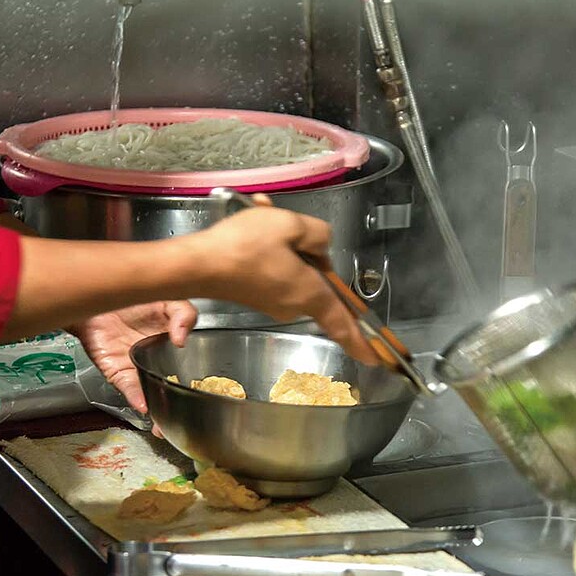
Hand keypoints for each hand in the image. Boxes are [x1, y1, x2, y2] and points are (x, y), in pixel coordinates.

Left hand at [70, 301, 196, 415]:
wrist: (97, 294)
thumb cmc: (131, 296)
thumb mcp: (168, 298)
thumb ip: (183, 314)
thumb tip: (181, 339)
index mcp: (171, 344)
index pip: (188, 370)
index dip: (195, 385)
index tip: (203, 396)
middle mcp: (154, 360)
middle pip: (169, 389)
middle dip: (177, 408)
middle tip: (186, 421)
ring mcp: (135, 367)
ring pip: (149, 393)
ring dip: (157, 410)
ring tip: (164, 424)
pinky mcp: (116, 370)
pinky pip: (128, 387)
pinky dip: (136, 396)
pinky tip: (144, 404)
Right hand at [188, 195, 375, 363]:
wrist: (198, 264)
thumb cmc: (245, 246)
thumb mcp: (291, 225)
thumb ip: (317, 234)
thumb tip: (321, 248)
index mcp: (310, 293)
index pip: (343, 320)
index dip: (362, 341)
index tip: (377, 359)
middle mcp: (294, 304)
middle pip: (316, 279)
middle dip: (306, 249)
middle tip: (286, 222)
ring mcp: (273, 303)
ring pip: (294, 270)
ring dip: (284, 243)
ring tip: (264, 216)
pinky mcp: (255, 296)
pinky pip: (275, 271)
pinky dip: (268, 250)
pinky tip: (254, 228)